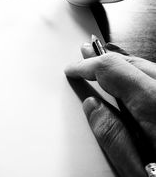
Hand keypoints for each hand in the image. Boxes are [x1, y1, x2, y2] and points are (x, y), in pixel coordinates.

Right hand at [65, 42, 155, 176]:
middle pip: (132, 62)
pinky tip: (131, 79)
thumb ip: (112, 136)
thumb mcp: (138, 171)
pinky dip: (140, 73)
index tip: (73, 69)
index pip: (113, 68)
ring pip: (148, 67)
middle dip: (103, 59)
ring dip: (122, 64)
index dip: (87, 65)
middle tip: (84, 56)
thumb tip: (92, 107)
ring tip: (103, 64)